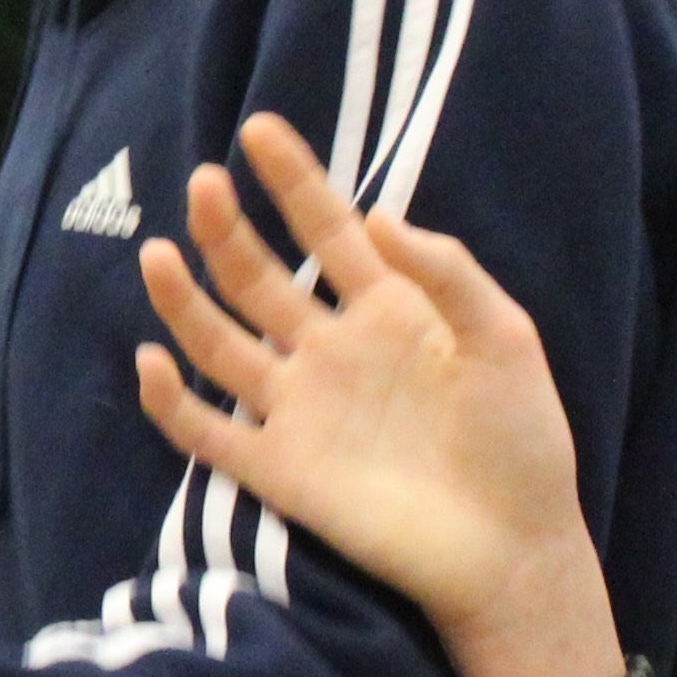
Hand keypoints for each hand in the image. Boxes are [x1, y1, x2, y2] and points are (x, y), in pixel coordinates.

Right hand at [130, 116, 605, 676]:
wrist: (515, 547)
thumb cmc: (522, 441)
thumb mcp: (505, 338)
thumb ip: (448, 273)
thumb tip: (377, 214)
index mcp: (386, 311)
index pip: (326, 230)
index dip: (294, 180)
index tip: (260, 129)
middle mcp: (329, 351)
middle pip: (259, 277)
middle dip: (228, 228)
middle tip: (203, 183)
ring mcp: (299, 410)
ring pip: (219, 343)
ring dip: (184, 300)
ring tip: (160, 253)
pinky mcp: (279, 470)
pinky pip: (207, 432)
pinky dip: (171, 400)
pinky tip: (154, 361)